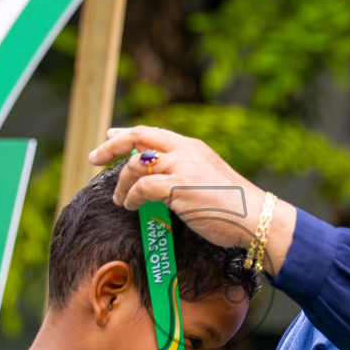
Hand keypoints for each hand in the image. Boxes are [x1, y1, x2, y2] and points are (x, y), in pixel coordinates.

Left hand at [89, 126, 287, 259]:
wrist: (255, 217)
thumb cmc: (233, 207)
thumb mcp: (207, 180)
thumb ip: (183, 174)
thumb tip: (157, 183)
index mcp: (192, 146)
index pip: (151, 132)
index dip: (126, 134)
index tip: (109, 137)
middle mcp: (185, 150)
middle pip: (137, 136)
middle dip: (111, 146)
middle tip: (94, 159)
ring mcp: (182, 167)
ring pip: (136, 164)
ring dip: (121, 183)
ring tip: (120, 199)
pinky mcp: (179, 187)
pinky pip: (143, 187)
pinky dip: (132, 197)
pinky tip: (130, 206)